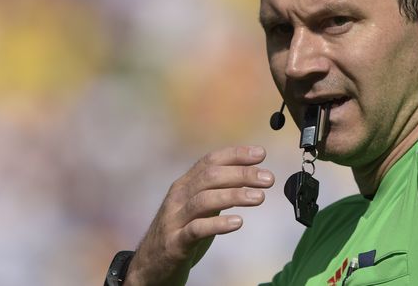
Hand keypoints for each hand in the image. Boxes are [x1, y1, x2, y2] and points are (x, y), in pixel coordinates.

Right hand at [124, 146, 274, 285]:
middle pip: (211, 176)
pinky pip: (196, 229)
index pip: (210, 160)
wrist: (149, 264)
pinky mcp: (175, 243)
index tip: (261, 154)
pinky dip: (218, 224)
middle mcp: (178, 197)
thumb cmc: (180, 232)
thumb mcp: (198, 206)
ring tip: (259, 197)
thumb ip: (217, 190)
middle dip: (242, 174)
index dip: (236, 154)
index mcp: (185, 184)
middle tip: (268, 178)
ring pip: (204, 199)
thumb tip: (249, 175)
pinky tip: (238, 222)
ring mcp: (175, 219)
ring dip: (234, 195)